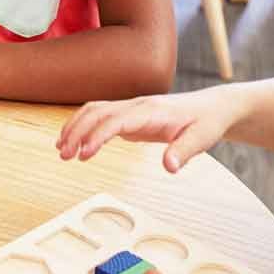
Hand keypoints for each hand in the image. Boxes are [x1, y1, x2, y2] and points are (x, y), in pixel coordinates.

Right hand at [56, 89, 241, 170]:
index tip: (84, 153)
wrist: (212, 107)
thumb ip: (184, 152)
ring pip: (94, 111)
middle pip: (97, 112)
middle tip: (64, 155)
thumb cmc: (206, 122)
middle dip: (77, 131)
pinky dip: (82, 126)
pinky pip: (100, 116)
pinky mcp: (129, 116)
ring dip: (75, 127)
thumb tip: (169, 167)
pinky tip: (74, 142)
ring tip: (61, 150)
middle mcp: (137, 105)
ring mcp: (131, 109)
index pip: (116, 120)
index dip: (98, 135)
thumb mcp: (202, 138)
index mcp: (151, 110)